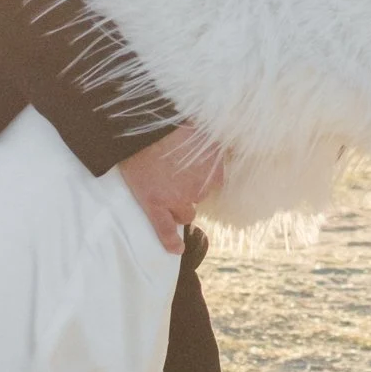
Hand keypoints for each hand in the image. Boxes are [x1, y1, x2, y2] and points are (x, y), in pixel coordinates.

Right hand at [119, 123, 226, 252]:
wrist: (139, 126)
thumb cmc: (169, 122)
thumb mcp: (202, 129)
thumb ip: (214, 143)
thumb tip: (231, 143)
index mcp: (214, 169)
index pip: (213, 184)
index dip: (200, 179)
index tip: (191, 172)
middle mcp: (200, 188)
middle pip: (198, 199)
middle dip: (189, 192)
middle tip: (173, 177)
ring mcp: (177, 199)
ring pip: (184, 213)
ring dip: (178, 206)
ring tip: (163, 190)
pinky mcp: (154, 204)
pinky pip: (164, 229)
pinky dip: (170, 241)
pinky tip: (176, 249)